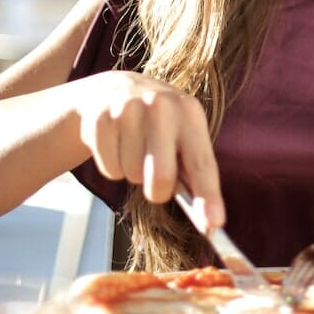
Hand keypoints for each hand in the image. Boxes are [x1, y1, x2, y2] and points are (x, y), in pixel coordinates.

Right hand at [75, 70, 223, 225]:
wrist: (115, 90)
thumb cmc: (159, 124)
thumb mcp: (182, 134)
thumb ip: (194, 172)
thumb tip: (209, 220)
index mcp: (189, 111)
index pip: (201, 162)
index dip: (208, 195)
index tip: (214, 224)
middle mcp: (160, 106)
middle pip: (161, 177)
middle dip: (158, 191)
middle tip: (155, 179)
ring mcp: (127, 109)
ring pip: (131, 175)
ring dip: (133, 172)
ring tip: (135, 148)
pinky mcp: (100, 119)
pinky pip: (109, 170)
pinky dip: (113, 167)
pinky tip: (117, 144)